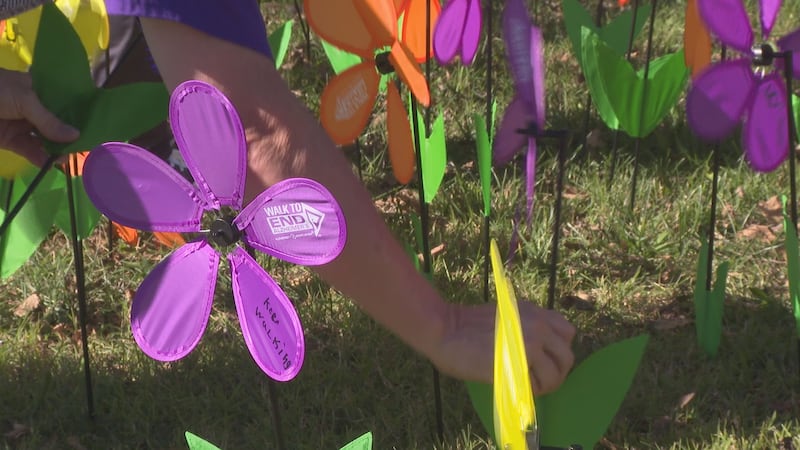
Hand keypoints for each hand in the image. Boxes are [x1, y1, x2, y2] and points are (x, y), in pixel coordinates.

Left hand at [0, 69, 78, 165]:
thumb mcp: (25, 99)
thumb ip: (49, 120)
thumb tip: (76, 136)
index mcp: (36, 89)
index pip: (62, 101)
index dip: (77, 112)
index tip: (95, 124)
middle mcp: (32, 107)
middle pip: (56, 122)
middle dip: (70, 134)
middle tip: (86, 146)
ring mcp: (21, 124)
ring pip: (45, 138)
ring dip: (57, 148)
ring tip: (70, 157)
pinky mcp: (11, 141)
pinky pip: (30, 150)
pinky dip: (41, 157)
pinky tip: (52, 162)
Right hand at [432, 302, 575, 393]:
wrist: (445, 330)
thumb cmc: (465, 326)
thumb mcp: (503, 317)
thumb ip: (523, 328)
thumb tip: (536, 351)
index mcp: (533, 312)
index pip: (567, 332)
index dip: (557, 349)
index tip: (544, 357)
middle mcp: (537, 324)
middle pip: (567, 355)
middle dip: (556, 370)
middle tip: (540, 378)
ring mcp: (531, 342)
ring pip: (556, 372)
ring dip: (546, 383)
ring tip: (530, 386)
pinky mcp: (520, 361)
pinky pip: (539, 382)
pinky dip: (533, 389)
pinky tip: (519, 387)